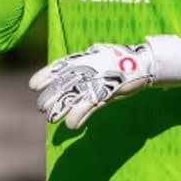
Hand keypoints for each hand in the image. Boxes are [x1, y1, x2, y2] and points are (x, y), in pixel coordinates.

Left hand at [29, 35, 180, 128]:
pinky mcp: (111, 87)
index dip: (47, 74)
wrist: (147, 61)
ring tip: (50, 118)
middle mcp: (92, 64)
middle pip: (67, 80)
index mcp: (89, 56)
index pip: (63, 64)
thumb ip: (88, 64)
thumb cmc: (123, 62)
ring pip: (77, 92)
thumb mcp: (102, 58)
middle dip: (52, 93)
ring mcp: (101, 75)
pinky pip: (93, 102)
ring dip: (62, 106)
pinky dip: (81, 113)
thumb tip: (72, 69)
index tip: (32, 84)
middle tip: (40, 105)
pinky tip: (72, 124)